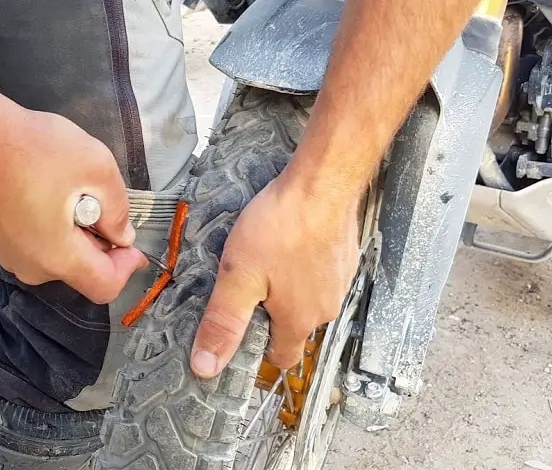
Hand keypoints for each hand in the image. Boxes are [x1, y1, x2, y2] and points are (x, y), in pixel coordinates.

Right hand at [0, 100, 146, 302]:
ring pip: (62, 256)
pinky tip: (51, 191)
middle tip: (99, 200)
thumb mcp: (96, 168)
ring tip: (72, 190)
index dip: (126, 267)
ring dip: (78, 232)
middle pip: (83, 271)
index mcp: (58, 257)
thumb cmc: (32, 148)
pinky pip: (41, 244)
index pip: (104, 286)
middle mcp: (32, 267)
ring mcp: (11, 256)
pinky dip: (56, 226)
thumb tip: (121, 235)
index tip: (133, 243)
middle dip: (101, 242)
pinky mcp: (0, 241)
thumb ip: (118, 208)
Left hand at [190, 171, 359, 377]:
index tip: (241, 333)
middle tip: (245, 284)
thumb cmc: (282, 227)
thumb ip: (224, 322)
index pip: (282, 358)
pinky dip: (303, 266)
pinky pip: (320, 274)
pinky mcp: (344, 258)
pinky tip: (287, 243)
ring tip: (264, 259)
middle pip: (293, 327)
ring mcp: (340, 282)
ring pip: (307, 298)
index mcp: (299, 321)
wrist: (322, 184)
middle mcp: (326, 308)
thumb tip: (206, 367)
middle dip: (269, 313)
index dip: (260, 351)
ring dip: (287, 288)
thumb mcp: (239, 276)